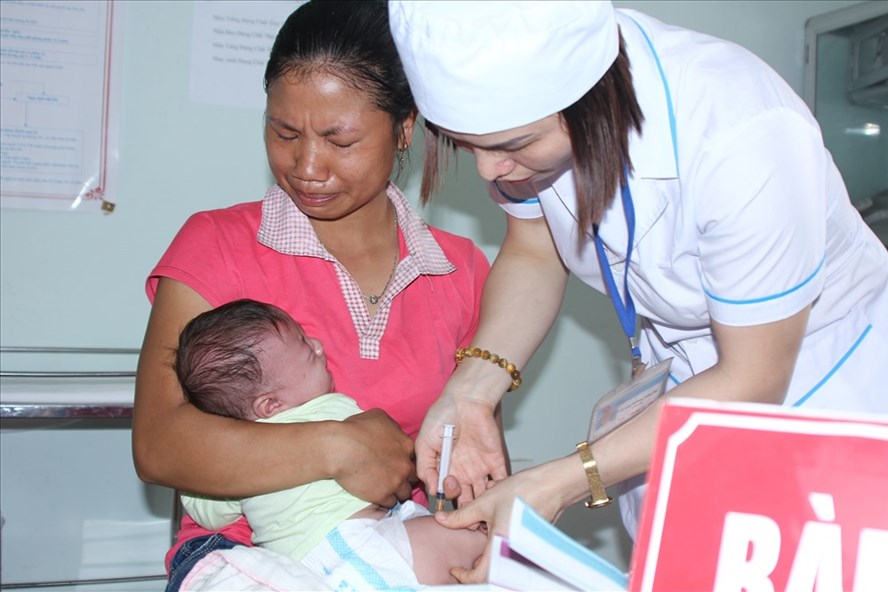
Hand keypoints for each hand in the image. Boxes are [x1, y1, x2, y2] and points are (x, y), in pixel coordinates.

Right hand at [334, 409, 415, 506]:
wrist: (339, 448)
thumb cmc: (356, 429)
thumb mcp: (379, 417)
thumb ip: (393, 427)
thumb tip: (395, 433)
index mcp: (406, 446)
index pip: (416, 458)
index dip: (406, 461)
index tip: (398, 463)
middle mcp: (405, 465)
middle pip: (413, 477)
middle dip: (405, 477)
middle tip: (392, 477)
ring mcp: (395, 482)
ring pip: (405, 493)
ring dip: (397, 491)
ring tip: (386, 489)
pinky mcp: (383, 496)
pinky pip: (391, 503)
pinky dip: (385, 500)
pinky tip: (377, 495)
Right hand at [415, 391, 507, 506]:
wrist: (464, 400)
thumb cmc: (441, 416)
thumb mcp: (423, 443)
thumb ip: (425, 468)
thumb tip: (432, 490)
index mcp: (445, 469)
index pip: (446, 494)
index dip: (446, 500)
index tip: (446, 491)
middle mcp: (462, 472)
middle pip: (465, 500)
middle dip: (465, 510)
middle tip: (464, 508)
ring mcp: (479, 468)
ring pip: (482, 496)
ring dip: (481, 505)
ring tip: (479, 507)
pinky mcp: (495, 461)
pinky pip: (499, 481)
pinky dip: (497, 491)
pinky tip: (491, 493)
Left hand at [435, 464, 569, 583]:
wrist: (553, 485)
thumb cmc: (524, 491)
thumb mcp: (485, 501)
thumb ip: (461, 515)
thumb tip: (443, 520)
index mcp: (501, 544)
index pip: (479, 575)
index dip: (464, 576)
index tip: (455, 569)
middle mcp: (514, 551)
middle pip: (490, 571)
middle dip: (476, 567)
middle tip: (464, 561)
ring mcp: (523, 549)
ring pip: (500, 561)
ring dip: (488, 556)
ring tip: (480, 541)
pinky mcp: (528, 543)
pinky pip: (510, 553)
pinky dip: (499, 548)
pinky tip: (495, 533)